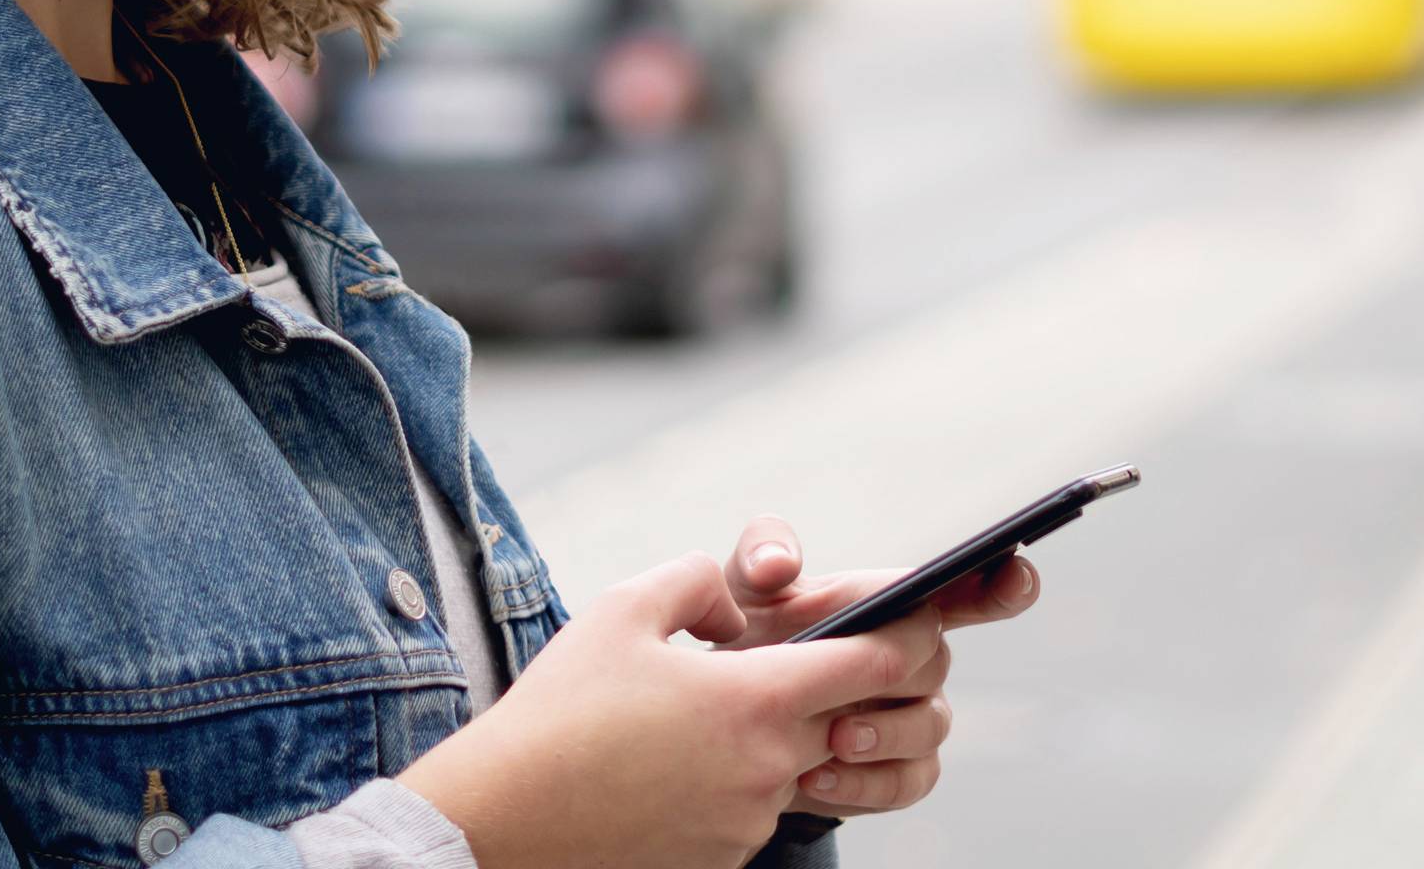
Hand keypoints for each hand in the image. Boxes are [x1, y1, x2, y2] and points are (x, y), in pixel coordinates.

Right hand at [397, 550, 948, 868]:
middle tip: (806, 659)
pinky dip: (731, 781)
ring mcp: (748, 823)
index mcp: (756, 700)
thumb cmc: (560, 710)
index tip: (920, 619)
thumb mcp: (622, 608)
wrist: (503, 819)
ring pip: (796, 765)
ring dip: (774, 736)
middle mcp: (769, 768)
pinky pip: (752, 809)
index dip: (910, 635)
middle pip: (850, 719)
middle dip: (845, 686)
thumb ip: (699, 582)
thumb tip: (740, 606)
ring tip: (696, 714)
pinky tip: (668, 764)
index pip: (878, 664)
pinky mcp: (722, 859)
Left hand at [695, 514, 1039, 818]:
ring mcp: (912, 719)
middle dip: (898, 674)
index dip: (1000, 583)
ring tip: (830, 738)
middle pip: (938, 662)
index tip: (1017, 575)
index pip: (962, 590)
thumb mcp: (741, 591)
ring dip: (883, 735)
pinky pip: (905, 783)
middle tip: (851, 684)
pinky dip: (863, 784)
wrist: (726, 724)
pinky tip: (816, 778)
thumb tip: (778, 564)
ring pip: (929, 728)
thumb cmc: (747, 640)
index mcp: (889, 608)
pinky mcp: (897, 773)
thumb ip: (759, 556)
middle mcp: (913, 662)